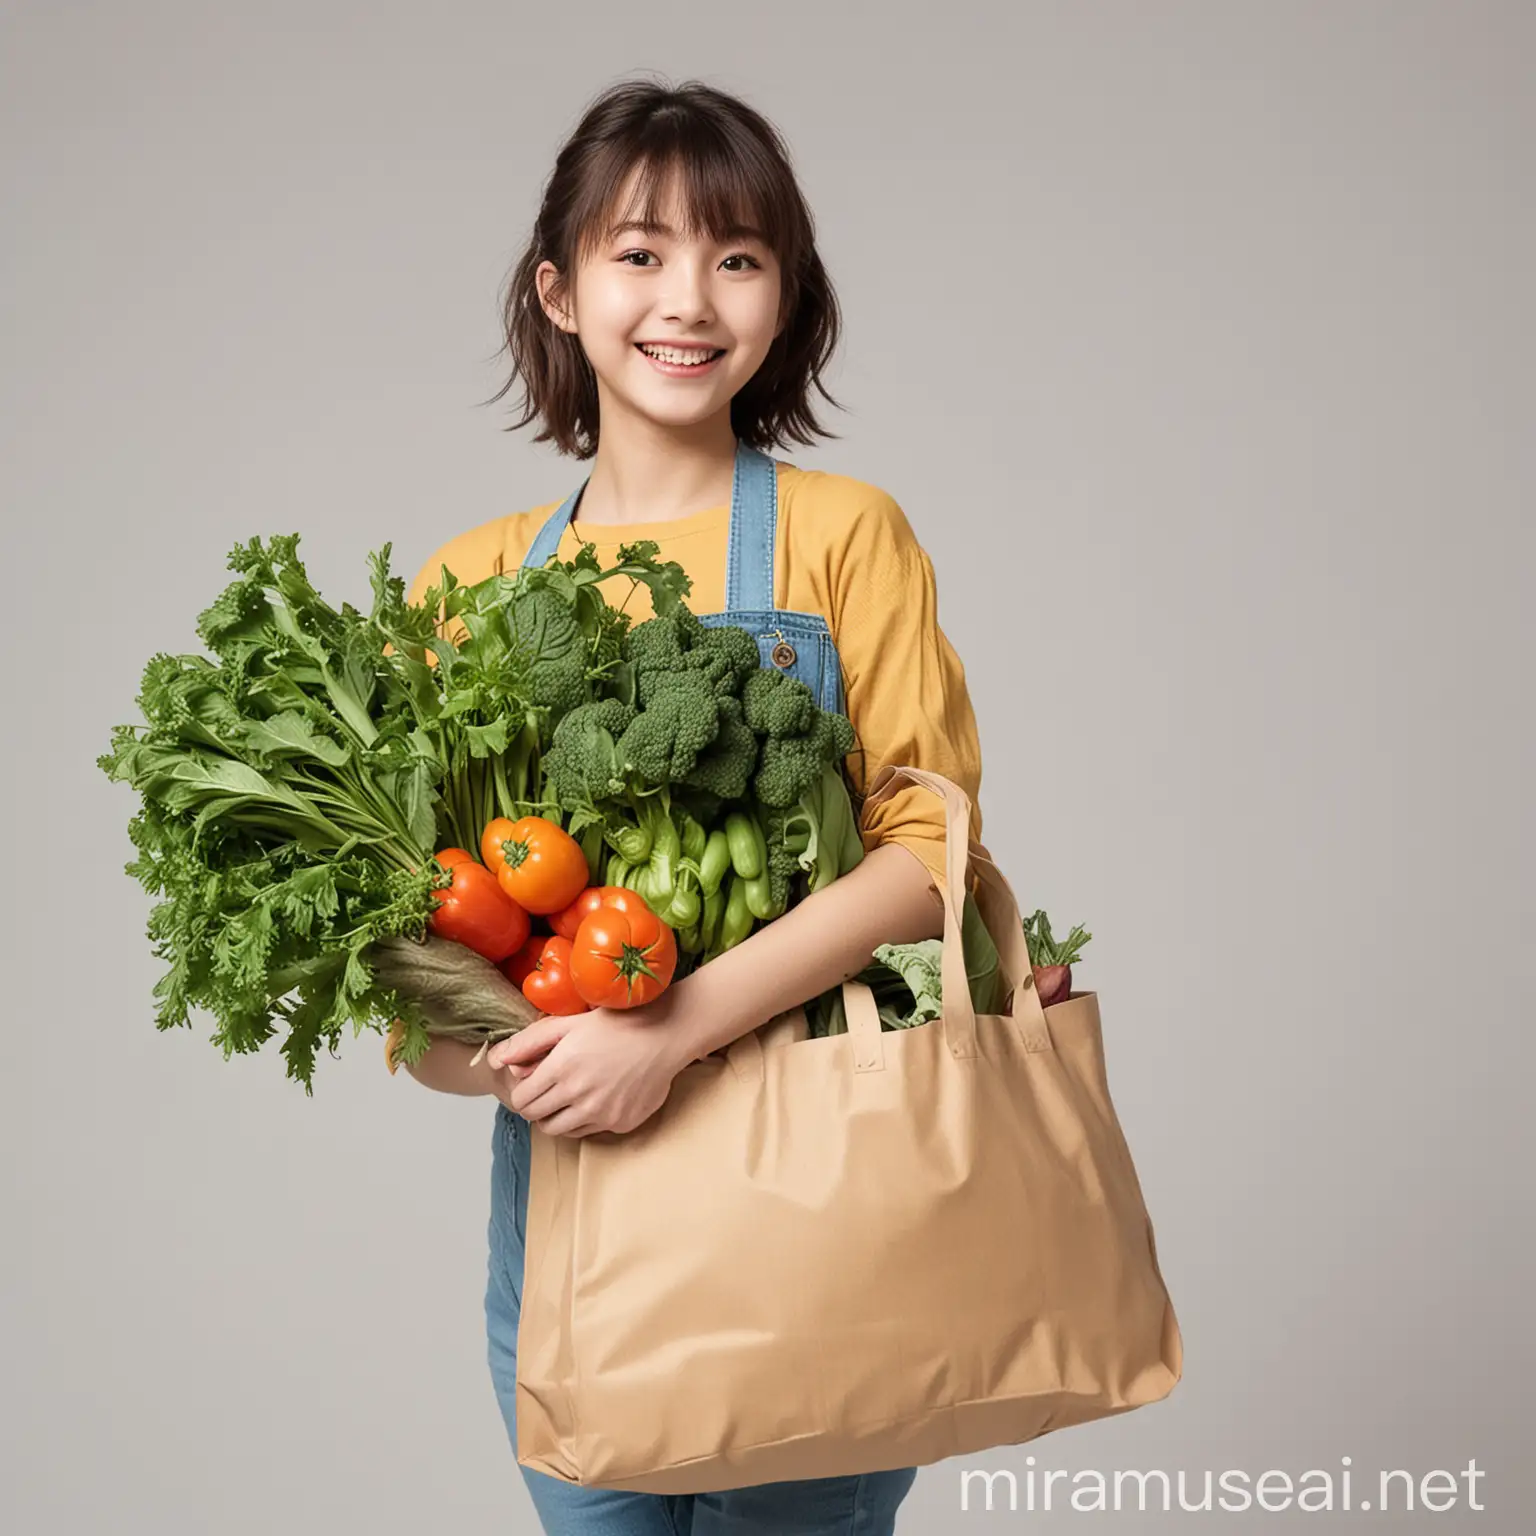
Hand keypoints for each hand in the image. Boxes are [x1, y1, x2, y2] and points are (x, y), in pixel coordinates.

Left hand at [482, 987, 692, 1138]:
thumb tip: (494, 1060)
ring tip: (570, 1096)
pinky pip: (589, 1131)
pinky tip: (596, 1098)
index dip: (523, 1091)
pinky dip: (585, 1120)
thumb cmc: (617, 1023)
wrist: (666, 1034)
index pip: (522, 1099)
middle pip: (537, 1118)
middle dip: (536, 1106)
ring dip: (557, 1117)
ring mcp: (601, 1113)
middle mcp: (579, 1095)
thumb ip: (528, 1042)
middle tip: (548, 1090)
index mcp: (562, 1068)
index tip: (532, 1082)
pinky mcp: (620, 1123)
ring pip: (560, 1131)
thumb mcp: (568, 1023)